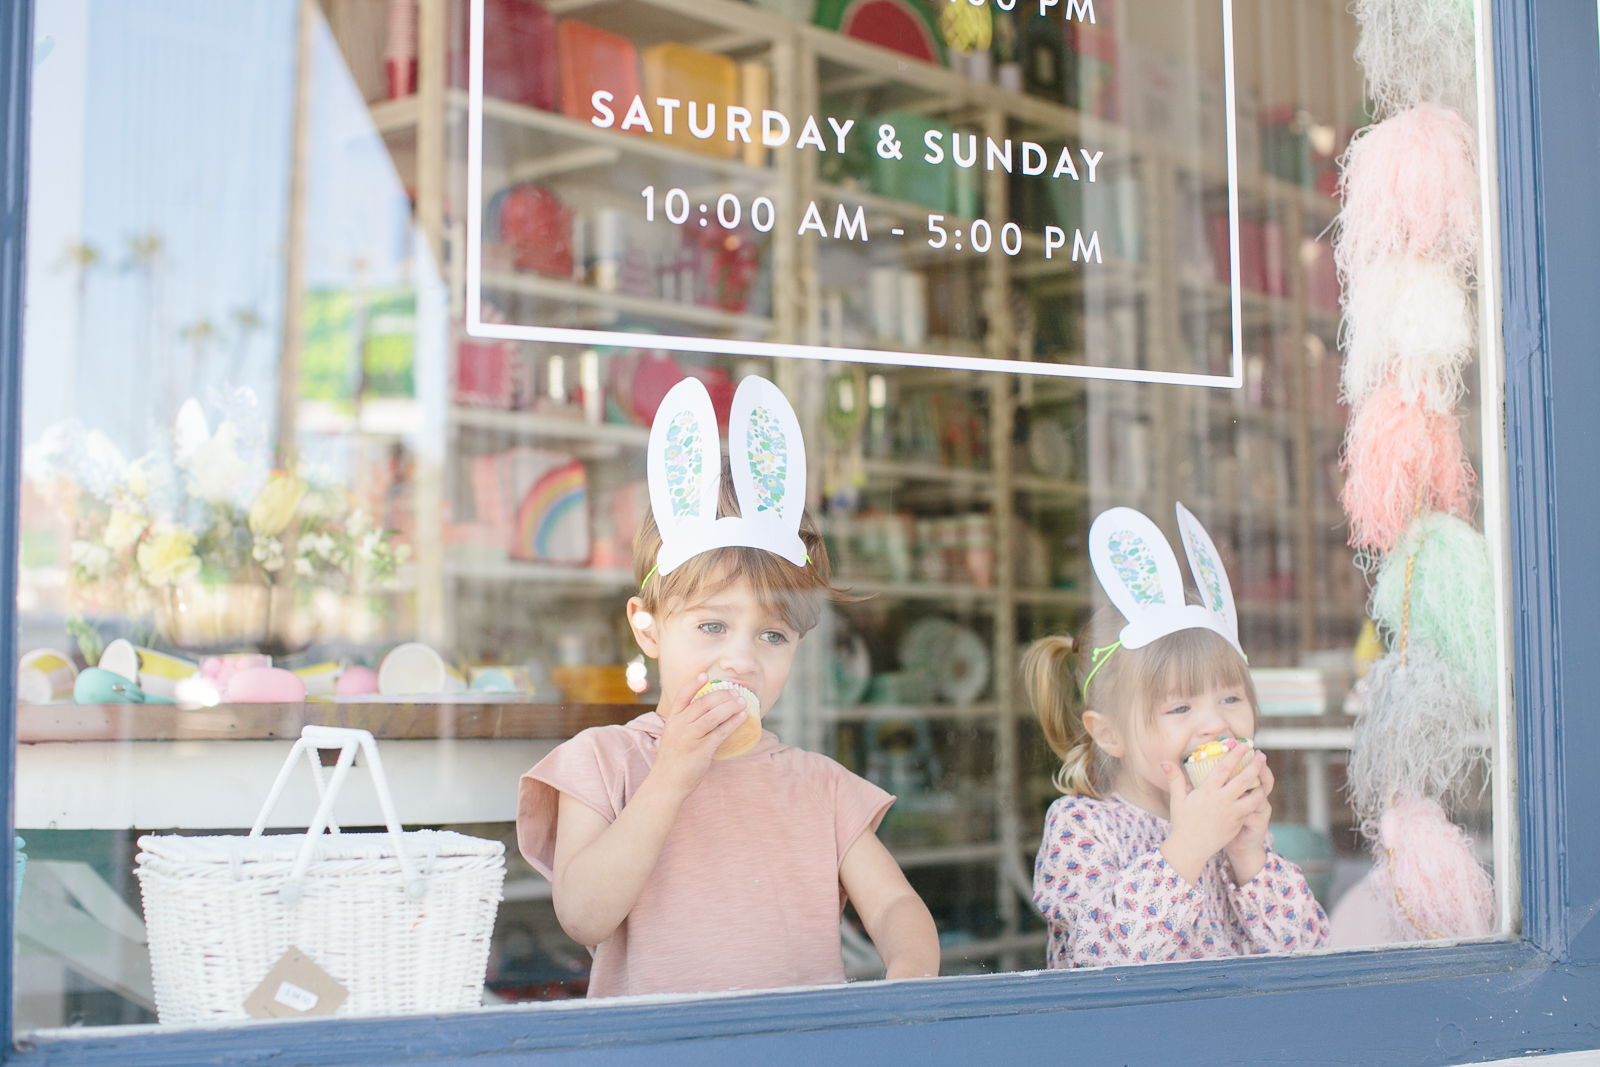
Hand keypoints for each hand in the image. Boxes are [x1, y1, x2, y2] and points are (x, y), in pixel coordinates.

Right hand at [649, 672, 749, 796]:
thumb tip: (710, 708)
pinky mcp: (701, 751)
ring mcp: (689, 738)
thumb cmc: (674, 758)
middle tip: (735, 692)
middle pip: (702, 703)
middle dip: (721, 695)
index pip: (682, 696)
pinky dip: (733, 723)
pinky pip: (720, 733)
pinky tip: (742, 717)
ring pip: (712, 716)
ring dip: (729, 706)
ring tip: (742, 701)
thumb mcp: (673, 735)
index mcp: (672, 720)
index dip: (693, 684)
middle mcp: (679, 726)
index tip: (705, 674)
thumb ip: (686, 721)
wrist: (667, 782)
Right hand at [1157, 746, 1269, 885]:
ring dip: (1260, 786)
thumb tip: (1165, 762)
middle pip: (1243, 779)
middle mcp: (1222, 801)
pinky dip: (1254, 802)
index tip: (1243, 745)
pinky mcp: (1237, 824)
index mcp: (1207, 791)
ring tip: (1264, 778)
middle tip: (1261, 755)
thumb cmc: (1182, 823)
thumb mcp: (1177, 800)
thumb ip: (1175, 779)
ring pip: (1253, 797)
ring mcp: (1232, 814)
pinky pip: (1249, 811)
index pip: (1223, 768)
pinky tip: (1257, 796)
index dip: (1235, 755)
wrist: (1190, 849)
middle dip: (1254, 765)